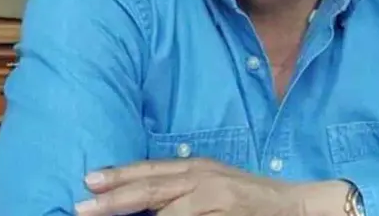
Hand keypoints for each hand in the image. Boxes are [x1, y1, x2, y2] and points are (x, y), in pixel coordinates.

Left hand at [76, 158, 348, 215]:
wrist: (297, 204)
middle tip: (82, 207)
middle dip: (113, 199)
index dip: (119, 176)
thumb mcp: (214, 182)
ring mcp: (213, 199)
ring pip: (164, 211)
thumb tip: (143, 200)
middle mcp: (202, 178)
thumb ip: (181, 188)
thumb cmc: (251, 197)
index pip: (150, 171)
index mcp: (197, 167)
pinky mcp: (224, 215)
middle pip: (150, 188)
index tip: (88, 183)